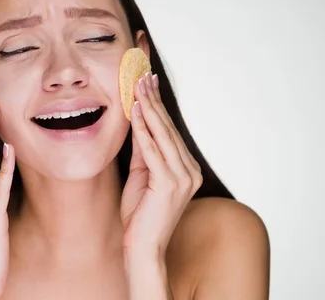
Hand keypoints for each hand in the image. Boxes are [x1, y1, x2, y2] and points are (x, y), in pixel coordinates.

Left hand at [120, 73, 202, 257]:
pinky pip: (153, 150)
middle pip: (167, 128)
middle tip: (143, 75)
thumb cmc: (140, 215)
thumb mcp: (141, 176)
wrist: (141, 248)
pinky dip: (143, 129)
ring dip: (148, 108)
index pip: (170, 131)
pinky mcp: (170, 184)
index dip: (158, 106)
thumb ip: (143, 151)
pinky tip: (134, 112)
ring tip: (138, 86)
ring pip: (162, 135)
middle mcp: (189, 171)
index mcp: (186, 169)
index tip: (149, 83)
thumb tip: (138, 123)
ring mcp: (183, 178)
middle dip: (153, 100)